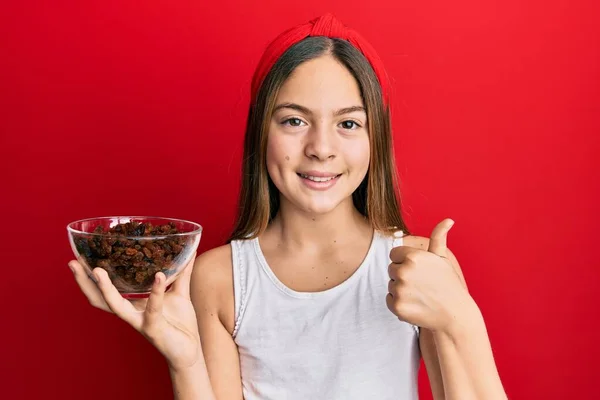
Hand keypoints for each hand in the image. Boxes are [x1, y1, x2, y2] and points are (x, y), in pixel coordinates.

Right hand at [68, 257, 200, 370]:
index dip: (91, 277)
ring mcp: (139, 321)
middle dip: (84, 282)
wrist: (189, 349)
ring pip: (115, 306)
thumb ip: (182, 273)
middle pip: (99, 299)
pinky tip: (159, 276)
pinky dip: (156, 291)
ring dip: (104, 289)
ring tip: (97, 271)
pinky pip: (153, 308)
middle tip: (74, 263)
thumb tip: (188, 251)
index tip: (80, 257)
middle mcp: (131, 313)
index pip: (105, 291)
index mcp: (133, 304)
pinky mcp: (153, 328)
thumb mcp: (179, 293)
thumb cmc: (180, 323)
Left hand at [386, 219, 473, 332]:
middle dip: (402, 275)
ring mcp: (400, 290)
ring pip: (390, 285)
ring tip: (420, 295)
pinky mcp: (397, 306)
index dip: (405, 262)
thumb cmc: (448, 284)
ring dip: (401, 290)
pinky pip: (389, 300)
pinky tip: (415, 304)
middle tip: (421, 284)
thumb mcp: (443, 258)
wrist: (455, 315)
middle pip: (391, 269)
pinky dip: (398, 303)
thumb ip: (438, 237)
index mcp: (413, 257)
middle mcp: (404, 271)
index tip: (418, 271)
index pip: (394, 254)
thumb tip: (448, 220)